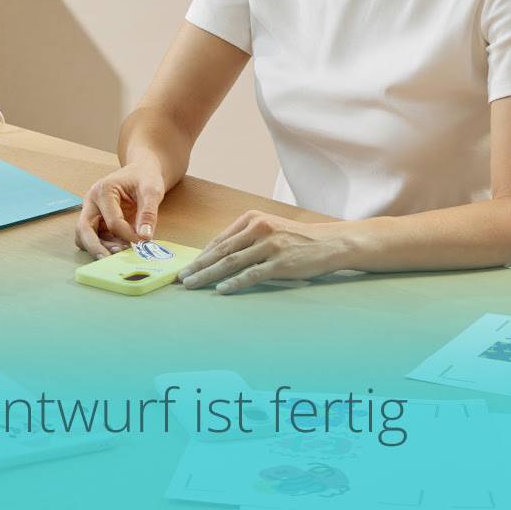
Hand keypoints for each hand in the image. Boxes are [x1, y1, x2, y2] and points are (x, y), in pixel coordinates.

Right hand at [74, 157, 165, 258]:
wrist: (141, 171)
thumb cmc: (145, 177)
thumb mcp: (152, 190)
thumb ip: (148, 213)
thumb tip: (145, 237)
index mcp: (103, 190)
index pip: (112, 221)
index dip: (128, 235)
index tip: (143, 242)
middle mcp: (91, 201)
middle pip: (84, 229)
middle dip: (96, 247)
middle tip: (111, 260)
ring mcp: (91, 211)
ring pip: (84, 236)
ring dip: (98, 248)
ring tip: (120, 254)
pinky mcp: (96, 221)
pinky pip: (93, 238)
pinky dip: (103, 246)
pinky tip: (120, 248)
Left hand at [177, 210, 351, 293]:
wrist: (329, 242)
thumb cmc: (296, 239)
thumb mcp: (268, 230)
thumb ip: (245, 239)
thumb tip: (218, 257)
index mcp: (251, 219)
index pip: (220, 240)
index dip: (201, 255)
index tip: (187, 267)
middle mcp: (258, 228)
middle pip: (221, 251)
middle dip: (198, 266)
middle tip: (181, 278)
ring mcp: (269, 245)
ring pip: (231, 262)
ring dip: (208, 275)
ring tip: (193, 285)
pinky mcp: (280, 262)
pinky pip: (252, 274)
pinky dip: (234, 283)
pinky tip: (221, 290)